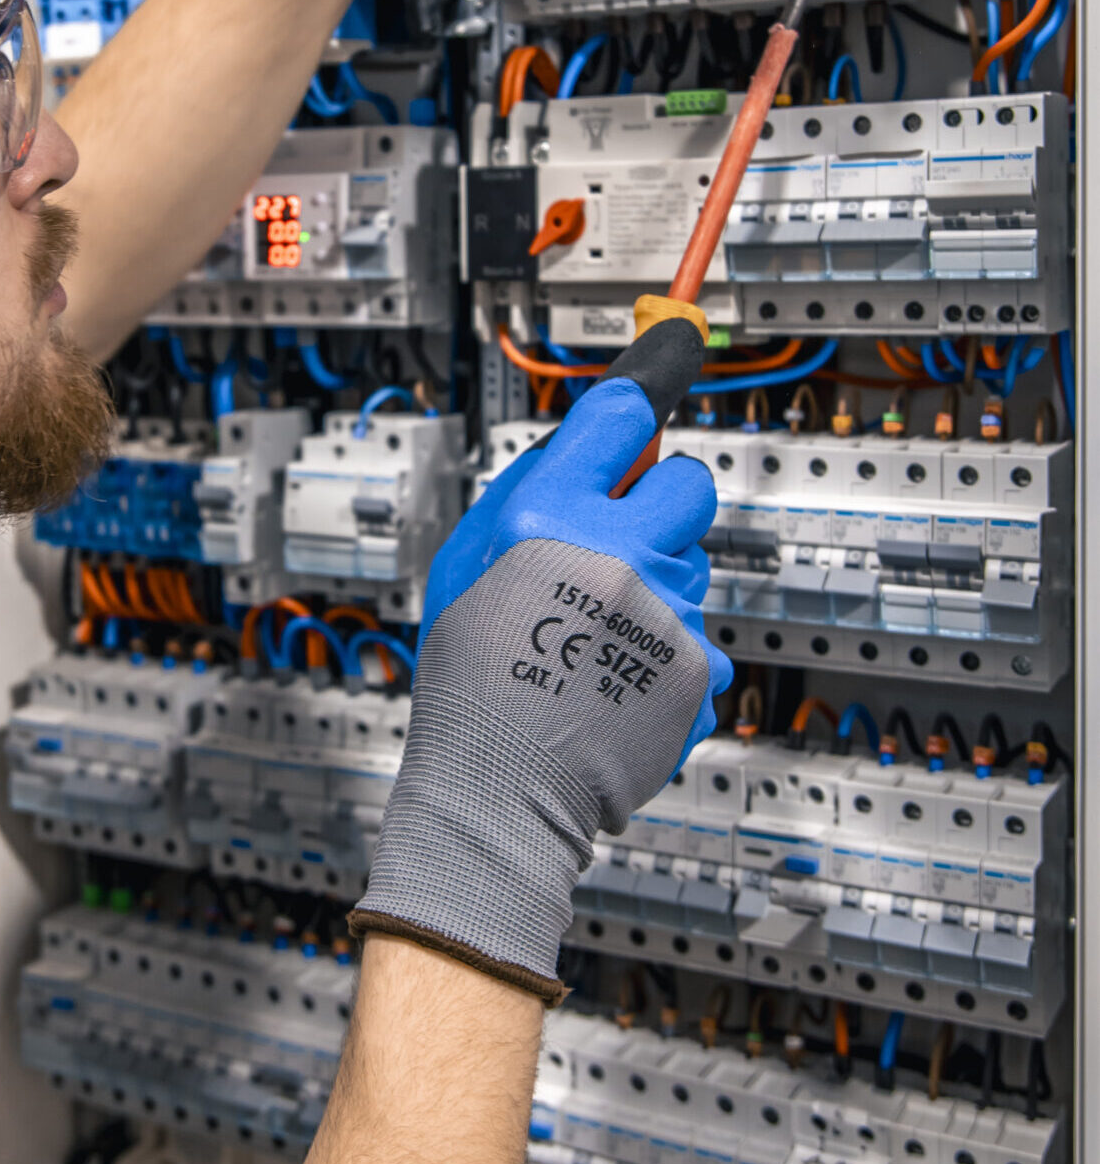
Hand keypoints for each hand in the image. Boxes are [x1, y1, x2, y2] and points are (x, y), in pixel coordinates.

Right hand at [349, 321, 729, 998]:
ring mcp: (665, 613)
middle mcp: (617, 554)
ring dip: (661, 583)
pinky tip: (620, 676)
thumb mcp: (462, 562)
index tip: (659, 376)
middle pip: (688, 482)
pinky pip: (701, 634)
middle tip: (626, 534)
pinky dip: (670, 651)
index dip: (641, 398)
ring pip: (694, 564)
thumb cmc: (468, 677)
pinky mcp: (698, 668)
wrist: (502, 787)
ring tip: (602, 633)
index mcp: (549, 516)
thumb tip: (580, 449)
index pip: (622, 417)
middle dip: (664, 499)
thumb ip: (524, 496)